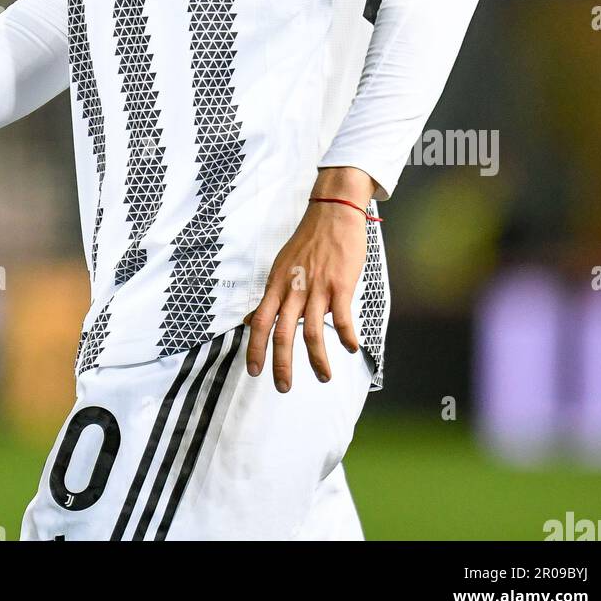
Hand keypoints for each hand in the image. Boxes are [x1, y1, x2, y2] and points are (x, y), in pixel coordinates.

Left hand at [243, 167, 376, 390]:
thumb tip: (248, 320)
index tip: (254, 371)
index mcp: (276, 284)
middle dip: (281, 365)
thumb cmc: (308, 241)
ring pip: (312, 332)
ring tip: (323, 377)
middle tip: (282, 387)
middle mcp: (293, 288)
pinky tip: (351, 348)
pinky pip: (343, 318)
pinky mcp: (340, 285)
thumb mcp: (280, 266)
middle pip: (281, 333)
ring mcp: (317, 287)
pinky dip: (347, 337)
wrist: (333, 213)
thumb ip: (269, 296)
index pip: (258, 321)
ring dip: (317, 360)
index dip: (254, 348)